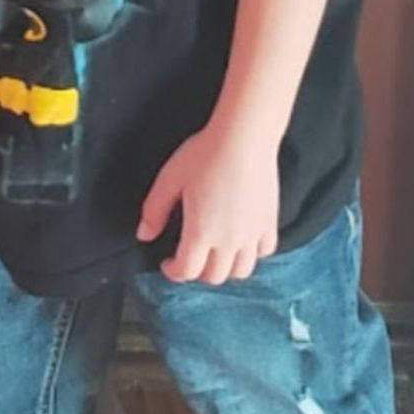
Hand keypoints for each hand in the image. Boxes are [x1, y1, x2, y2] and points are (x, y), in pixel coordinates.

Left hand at [138, 120, 279, 285]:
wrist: (244, 137)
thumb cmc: (205, 155)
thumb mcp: (169, 180)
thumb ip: (154, 211)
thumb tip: (144, 234)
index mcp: (201, 232)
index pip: (187, 271)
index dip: (173, 271)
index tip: (166, 262)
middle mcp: (229, 240)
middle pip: (214, 276)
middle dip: (196, 272)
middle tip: (188, 256)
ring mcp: (253, 234)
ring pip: (241, 271)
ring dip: (224, 269)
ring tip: (214, 253)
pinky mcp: (269, 222)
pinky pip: (264, 251)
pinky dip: (251, 254)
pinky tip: (241, 241)